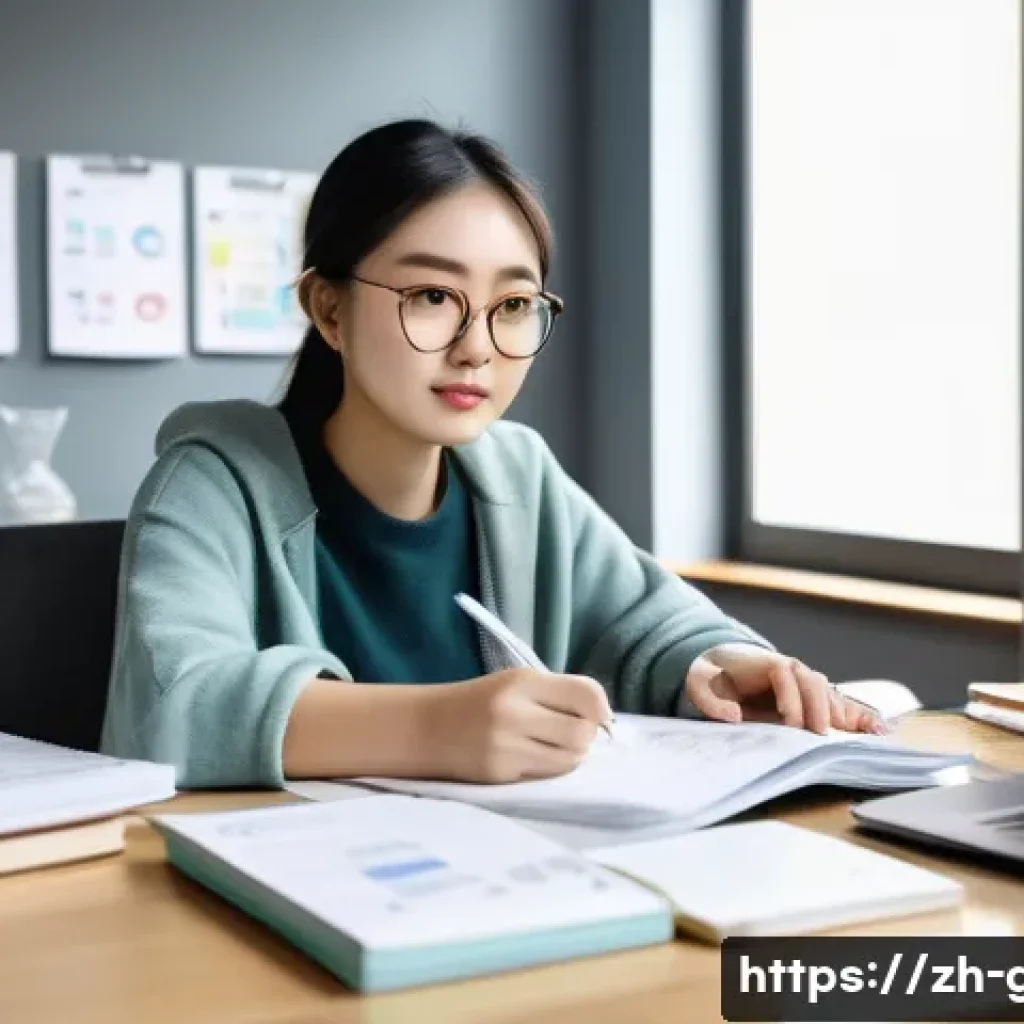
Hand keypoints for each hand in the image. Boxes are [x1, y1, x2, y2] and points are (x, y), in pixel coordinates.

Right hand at [424, 669, 612, 782]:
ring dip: (571, 755)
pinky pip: (548, 775)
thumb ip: (559, 694)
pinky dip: (551, 768)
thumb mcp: (516, 684)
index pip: (585, 694)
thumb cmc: (481, 703)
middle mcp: (515, 712)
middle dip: (586, 736)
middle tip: (570, 732)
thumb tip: (606, 718)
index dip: (601, 709)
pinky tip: (533, 757)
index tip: (597, 715)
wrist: (427, 727)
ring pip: (571, 759)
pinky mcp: (500, 775)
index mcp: (522, 681)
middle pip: (583, 732)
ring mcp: (506, 746)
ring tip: (552, 746)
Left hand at [684, 644, 886, 734]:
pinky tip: (882, 732)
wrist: (725, 669)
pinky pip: (843, 707)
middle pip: (815, 683)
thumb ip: (710, 699)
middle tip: (818, 738)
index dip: (789, 699)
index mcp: (769, 664)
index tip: (789, 723)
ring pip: (833, 695)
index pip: (785, 675)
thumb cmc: (714, 678)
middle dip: (818, 710)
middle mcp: (795, 670)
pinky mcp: (816, 701)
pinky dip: (862, 718)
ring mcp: (809, 685)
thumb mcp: (701, 684)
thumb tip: (733, 715)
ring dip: (849, 714)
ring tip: (872, 736)